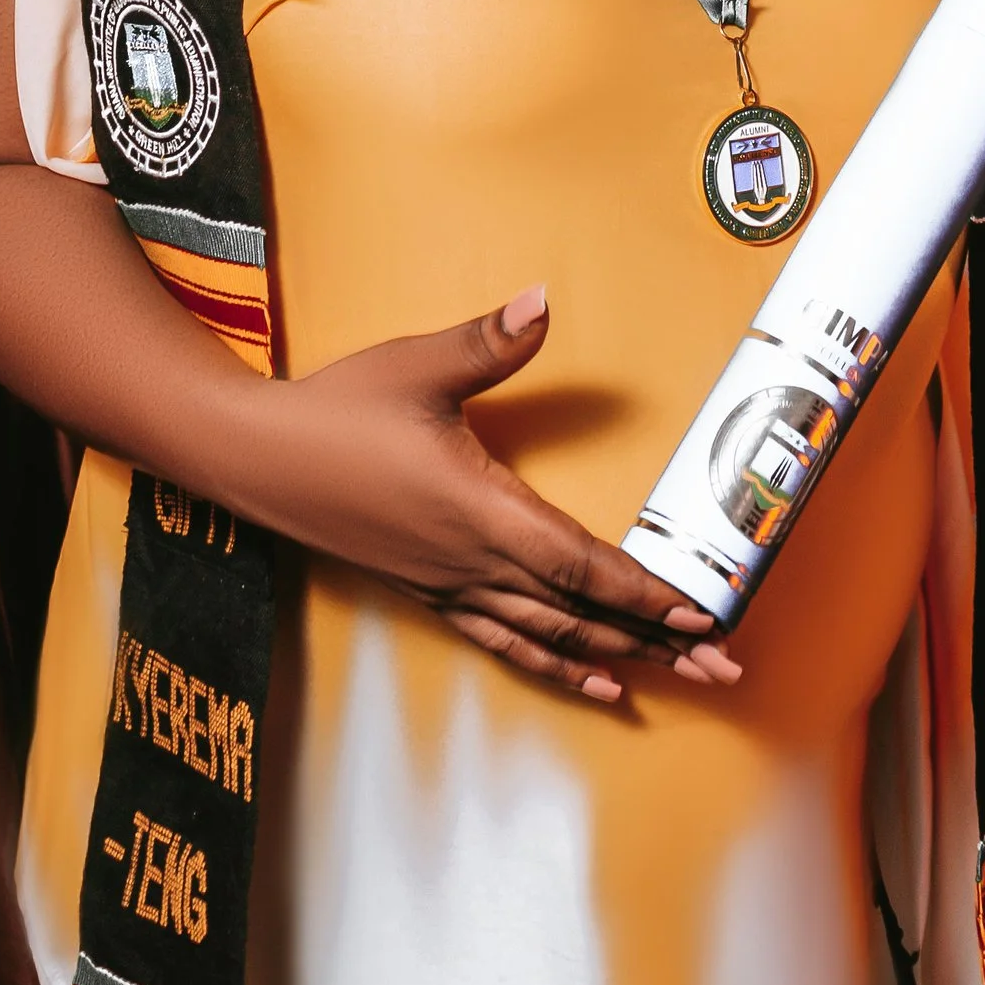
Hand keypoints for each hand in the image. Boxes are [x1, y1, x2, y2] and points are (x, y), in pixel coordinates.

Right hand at [256, 286, 743, 702]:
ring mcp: (453, 585)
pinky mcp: (433, 593)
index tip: (701, 612)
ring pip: (552, 636)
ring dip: (620, 659)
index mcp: (481, 510)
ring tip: (679, 680)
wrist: (258, 461)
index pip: (579, 563)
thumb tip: (541, 300)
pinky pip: (509, 641)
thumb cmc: (338, 411)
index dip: (643, 592)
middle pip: (582, 614)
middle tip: (725, 666)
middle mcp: (475, 562)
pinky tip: (596, 684)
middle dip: (658, 641)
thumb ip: (487, 342)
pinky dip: (559, 665)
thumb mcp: (416, 365)